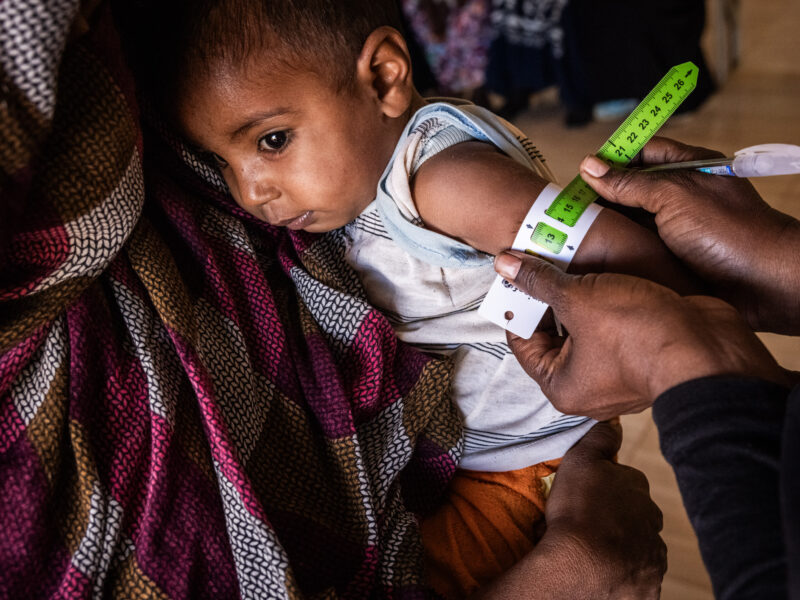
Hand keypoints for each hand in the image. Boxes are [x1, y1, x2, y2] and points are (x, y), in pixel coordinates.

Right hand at [474, 422, 665, 599]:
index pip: (628, 482)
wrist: (580, 565)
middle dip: (619, 518)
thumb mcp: (581, 461)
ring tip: (592, 550)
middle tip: (588, 524)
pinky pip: (637, 575)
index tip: (587, 497)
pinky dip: (623, 573)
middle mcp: (653, 521)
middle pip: (637, 516)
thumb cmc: (578, 510)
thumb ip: (600, 438)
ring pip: (639, 546)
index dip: (606, 488)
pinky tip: (603, 571)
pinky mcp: (648, 585)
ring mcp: (653, 556)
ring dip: (622, 546)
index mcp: (639, 489)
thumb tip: (614, 421)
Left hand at [494, 251, 790, 418]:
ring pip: (585, 327)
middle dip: (550, 296)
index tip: (517, 274)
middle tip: (544, 259)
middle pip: (553, 333)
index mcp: (561, 385)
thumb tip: (504, 264)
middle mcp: (586, 386)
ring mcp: (616, 372)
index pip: (522, 341)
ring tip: (573, 258)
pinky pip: (612, 326)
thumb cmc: (637, 333)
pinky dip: (607, 302)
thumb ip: (540, 281)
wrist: (710, 348)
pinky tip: (607, 271)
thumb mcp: (579, 299)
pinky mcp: (642, 354)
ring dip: (580, 295)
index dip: (517, 305)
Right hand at [579, 136, 799, 334]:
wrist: (765, 285)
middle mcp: (682, 197)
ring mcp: (677, 229)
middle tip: (571, 209)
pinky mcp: (673, 259)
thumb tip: (591, 167)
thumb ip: (630, 183)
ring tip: (576, 234)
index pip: (641, 153)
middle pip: (632, 189)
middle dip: (603, 198)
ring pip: (633, 222)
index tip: (582, 174)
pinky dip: (620, 253)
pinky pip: (639, 251)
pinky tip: (598, 258)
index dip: (611, 160)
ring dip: (609, 229)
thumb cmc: (732, 233)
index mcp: (688, 169)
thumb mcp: (674, 196)